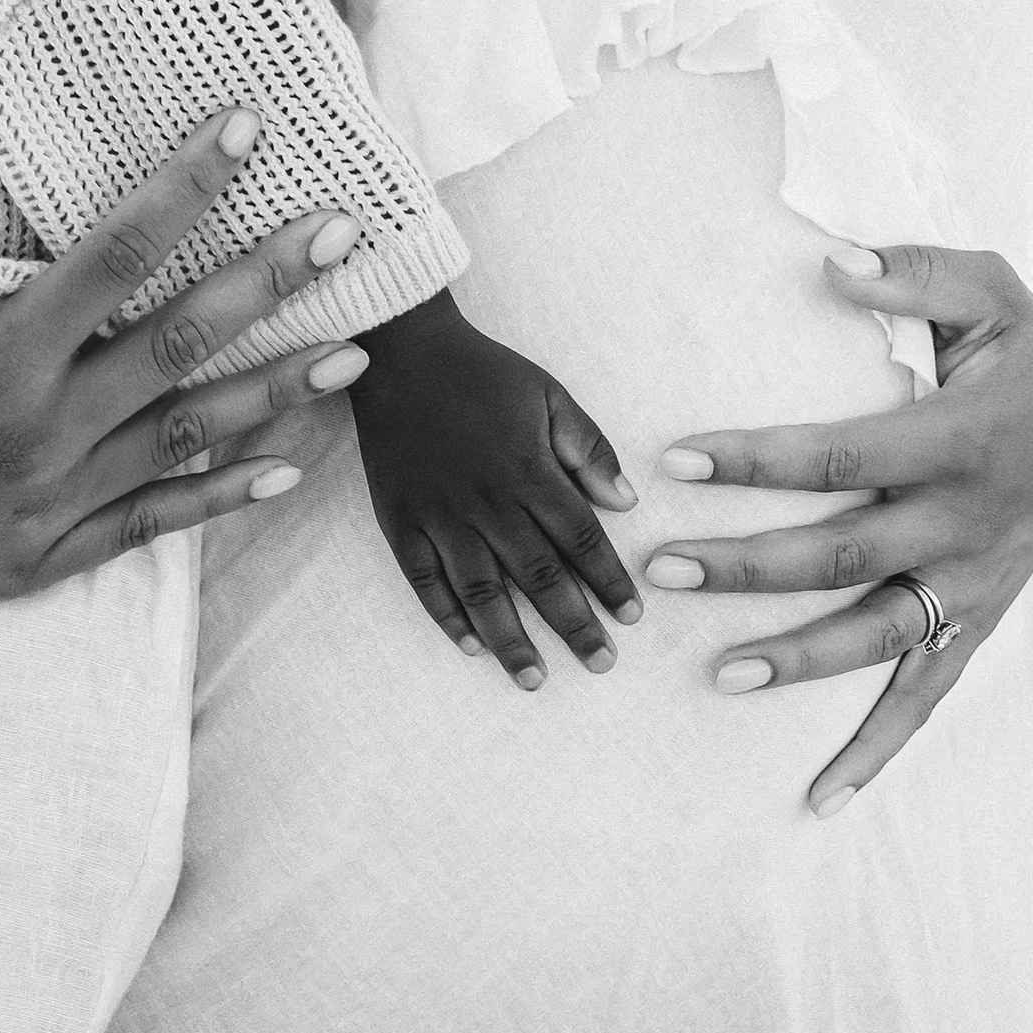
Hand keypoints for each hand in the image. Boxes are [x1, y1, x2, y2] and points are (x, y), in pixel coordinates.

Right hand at [0, 109, 373, 606]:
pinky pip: (151, 523)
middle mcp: (29, 426)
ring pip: (184, 435)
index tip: (247, 126)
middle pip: (178, 340)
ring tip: (356, 353)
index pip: (115, 251)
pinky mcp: (40, 556)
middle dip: (270, 280)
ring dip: (275, 391)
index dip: (187, 185)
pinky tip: (287, 466)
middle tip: (347, 233)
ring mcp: (41, 499)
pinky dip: (223, 494)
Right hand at [348, 291, 641, 689]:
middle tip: (602, 664)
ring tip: (535, 679)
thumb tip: (627, 502)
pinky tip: (470, 646)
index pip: (580, 538)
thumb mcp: (548, 394)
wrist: (402, 353)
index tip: (632, 617)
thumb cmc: (483, 373)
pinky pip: (424, 581)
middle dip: (573, 624)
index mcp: (528, 471)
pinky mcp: (400, 521)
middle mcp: (486, 502)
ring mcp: (439, 516)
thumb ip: (588, 448)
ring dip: (510, 639)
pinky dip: (447, 617)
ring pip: (481, 591)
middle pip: (538, 575)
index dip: (609, 579)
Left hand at [642, 245, 1032, 815]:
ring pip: (878, 636)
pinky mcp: (981, 621)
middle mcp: (965, 522)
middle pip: (842, 555)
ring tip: (716, 675)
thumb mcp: (988, 287)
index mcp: (957, 438)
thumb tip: (829, 262)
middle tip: (660, 571)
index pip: (839, 455)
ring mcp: (975, 583)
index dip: (757, 459)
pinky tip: (820, 798)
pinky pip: (926, 696)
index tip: (676, 460)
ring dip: (797, 661)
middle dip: (747, 567)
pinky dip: (876, 751)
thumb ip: (910, 272)